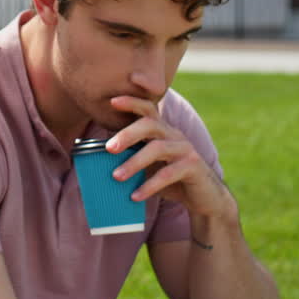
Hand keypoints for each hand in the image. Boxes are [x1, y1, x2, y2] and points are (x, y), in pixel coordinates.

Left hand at [105, 96, 232, 219]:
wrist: (205, 197)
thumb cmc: (170, 178)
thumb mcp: (148, 165)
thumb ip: (129, 157)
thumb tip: (93, 159)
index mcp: (162, 130)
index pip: (147, 109)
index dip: (132, 102)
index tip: (112, 101)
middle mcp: (174, 135)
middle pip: (150, 124)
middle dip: (127, 134)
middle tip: (108, 148)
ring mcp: (185, 149)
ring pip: (158, 148)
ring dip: (134, 163)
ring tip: (116, 177)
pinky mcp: (193, 167)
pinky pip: (169, 174)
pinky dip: (150, 185)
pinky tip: (135, 196)